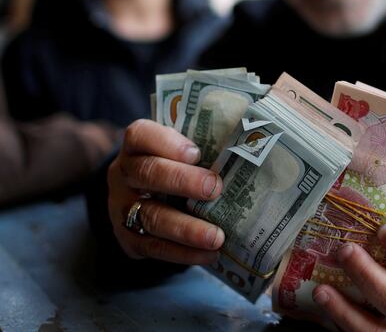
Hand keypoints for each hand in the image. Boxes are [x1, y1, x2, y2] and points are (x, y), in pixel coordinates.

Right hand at [108, 119, 224, 263]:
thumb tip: (262, 131)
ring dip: (186, 228)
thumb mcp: (183, 147)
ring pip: (150, 216)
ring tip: (217, 236)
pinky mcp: (129, 238)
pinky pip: (154, 247)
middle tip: (214, 189)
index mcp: (137, 144)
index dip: (166, 142)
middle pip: (147, 173)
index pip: (141, 135)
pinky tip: (209, 254)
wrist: (144, 199)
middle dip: (182, 181)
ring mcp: (123, 207)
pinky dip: (183, 253)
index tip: (196, 152)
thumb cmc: (177, 165)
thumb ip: (209, 139)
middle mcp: (125, 173)